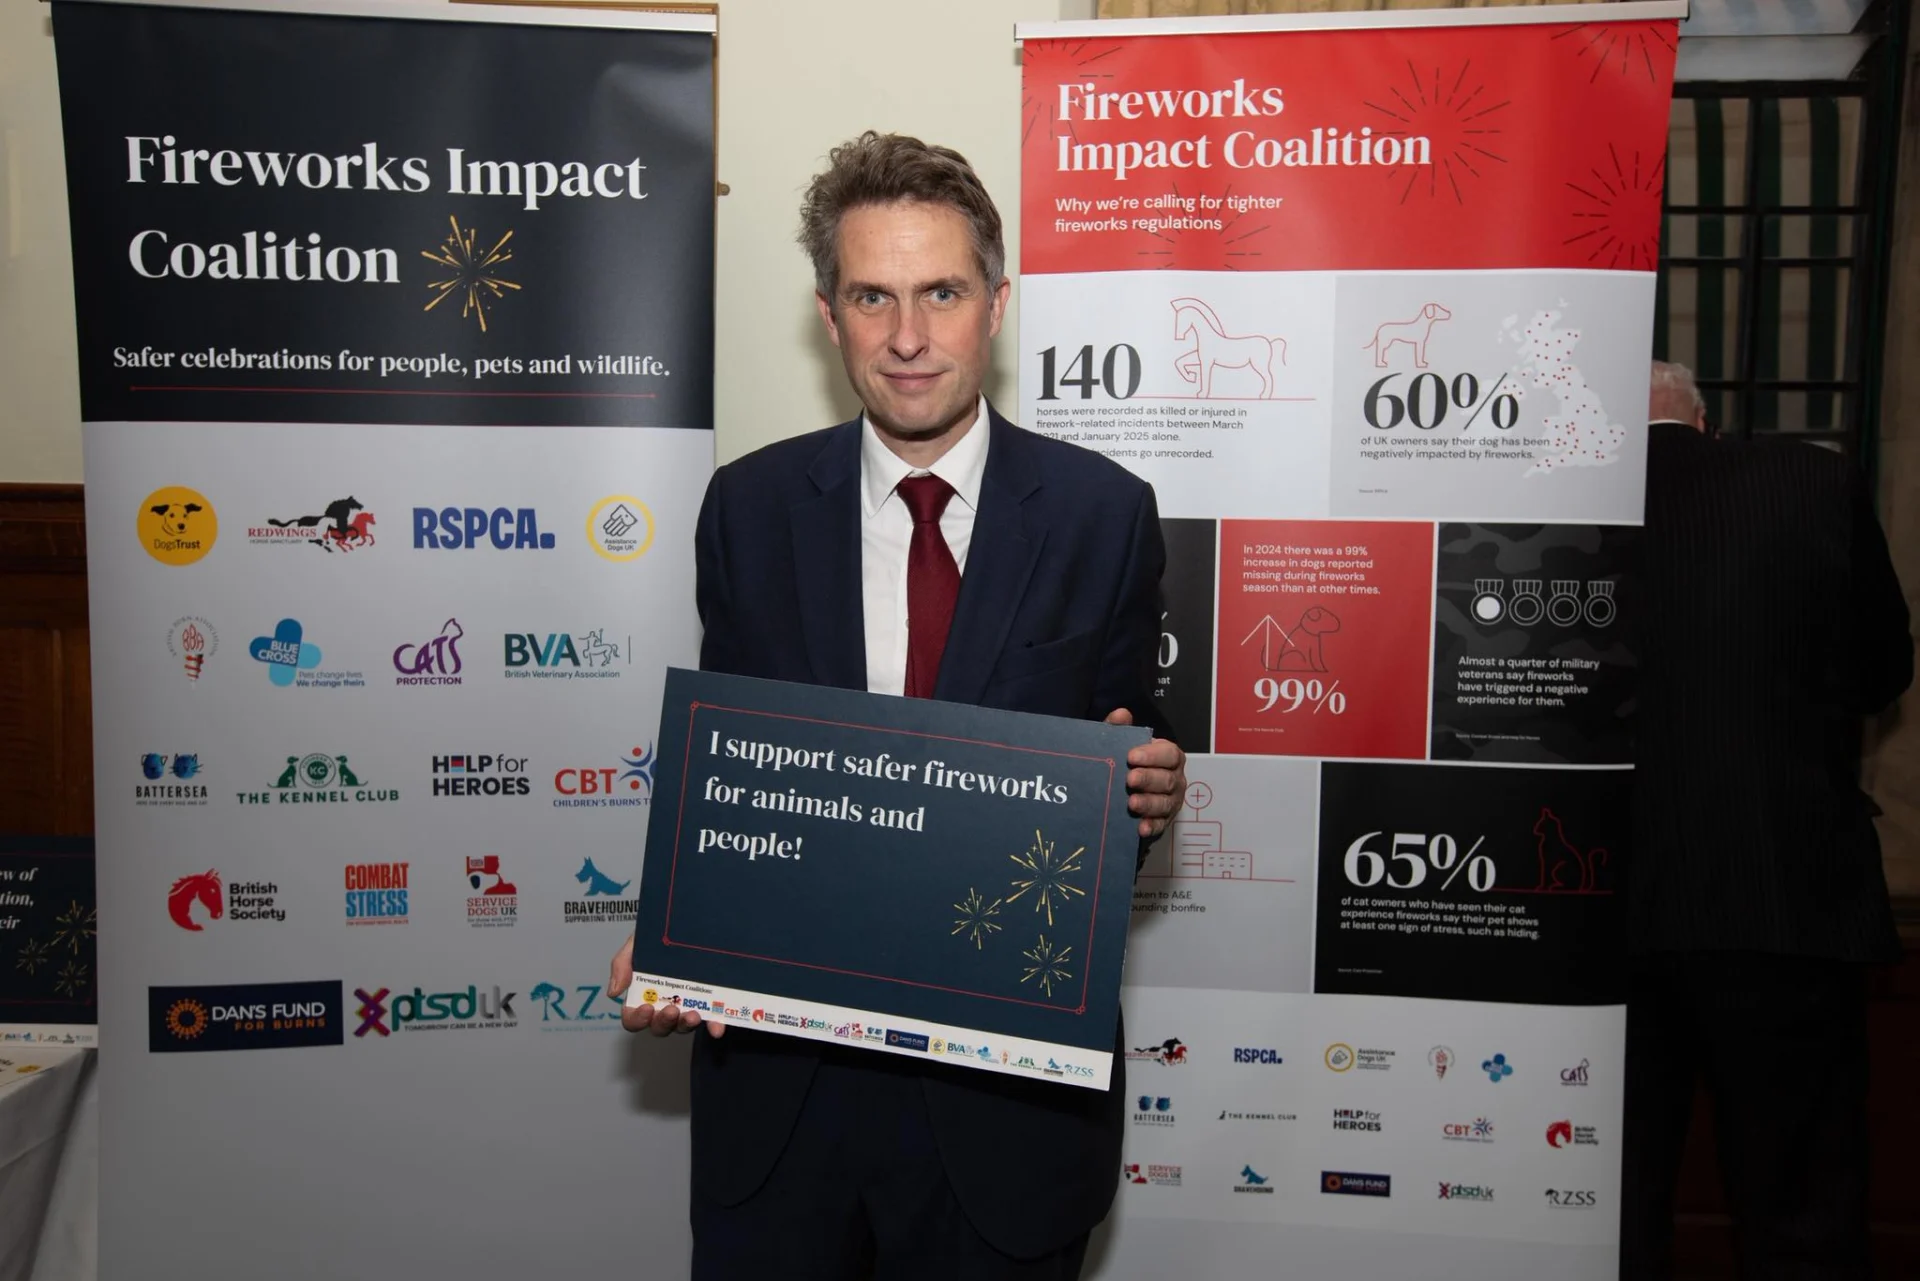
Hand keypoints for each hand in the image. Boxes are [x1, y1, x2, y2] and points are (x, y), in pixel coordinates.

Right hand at [609, 933, 724, 1037]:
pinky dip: (713, 1026)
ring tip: (692, 1014)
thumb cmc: (656, 935)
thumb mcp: (636, 943)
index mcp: (644, 994)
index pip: (634, 1018)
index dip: (637, 1019)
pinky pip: (711, 1019)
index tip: (647, 1008)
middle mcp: (664, 1004)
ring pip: (683, 1026)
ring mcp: (687, 1004)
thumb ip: (622, 964)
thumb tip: (614, 992)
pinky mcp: (709, 1001)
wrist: (689, 918)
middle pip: (660, 1026)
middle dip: (664, 1022)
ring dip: (685, 1025)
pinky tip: (716, 1027)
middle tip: (671, 1010)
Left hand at [1105, 708, 1186, 839]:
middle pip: (1167, 779)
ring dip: (1149, 803)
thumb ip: (1119, 729)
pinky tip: (1141, 827)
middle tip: (1130, 780)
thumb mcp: (1120, 744)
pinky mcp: (1163, 820)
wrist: (1122, 792)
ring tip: (1132, 804)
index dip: (1152, 755)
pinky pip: (1161, 825)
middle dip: (1149, 779)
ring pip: (1165, 803)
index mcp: (1168, 757)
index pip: (1168, 753)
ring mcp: (1171, 801)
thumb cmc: (1126, 764)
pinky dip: (1152, 826)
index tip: (1131, 757)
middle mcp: (1174, 778)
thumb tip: (1121, 714)